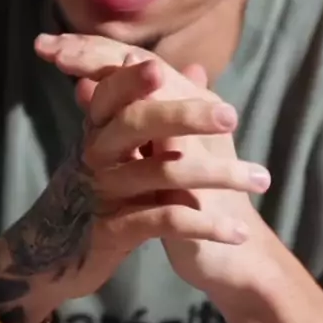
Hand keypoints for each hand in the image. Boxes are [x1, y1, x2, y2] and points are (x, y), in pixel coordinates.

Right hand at [33, 33, 271, 298]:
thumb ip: (159, 107)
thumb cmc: (105, 189)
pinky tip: (239, 231)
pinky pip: (163, 222)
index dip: (133, 78)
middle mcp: (96, 153)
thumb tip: (196, 69)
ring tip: (262, 178)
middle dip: (183, 115)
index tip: (159, 68)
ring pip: (162, 174)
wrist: (60, 254)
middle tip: (231, 117)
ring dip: (218, 175)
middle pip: (135, 123)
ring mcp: (103, 193)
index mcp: (100, 126)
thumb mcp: (125, 148)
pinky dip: (206, 225)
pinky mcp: (111, 232)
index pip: (113, 91)